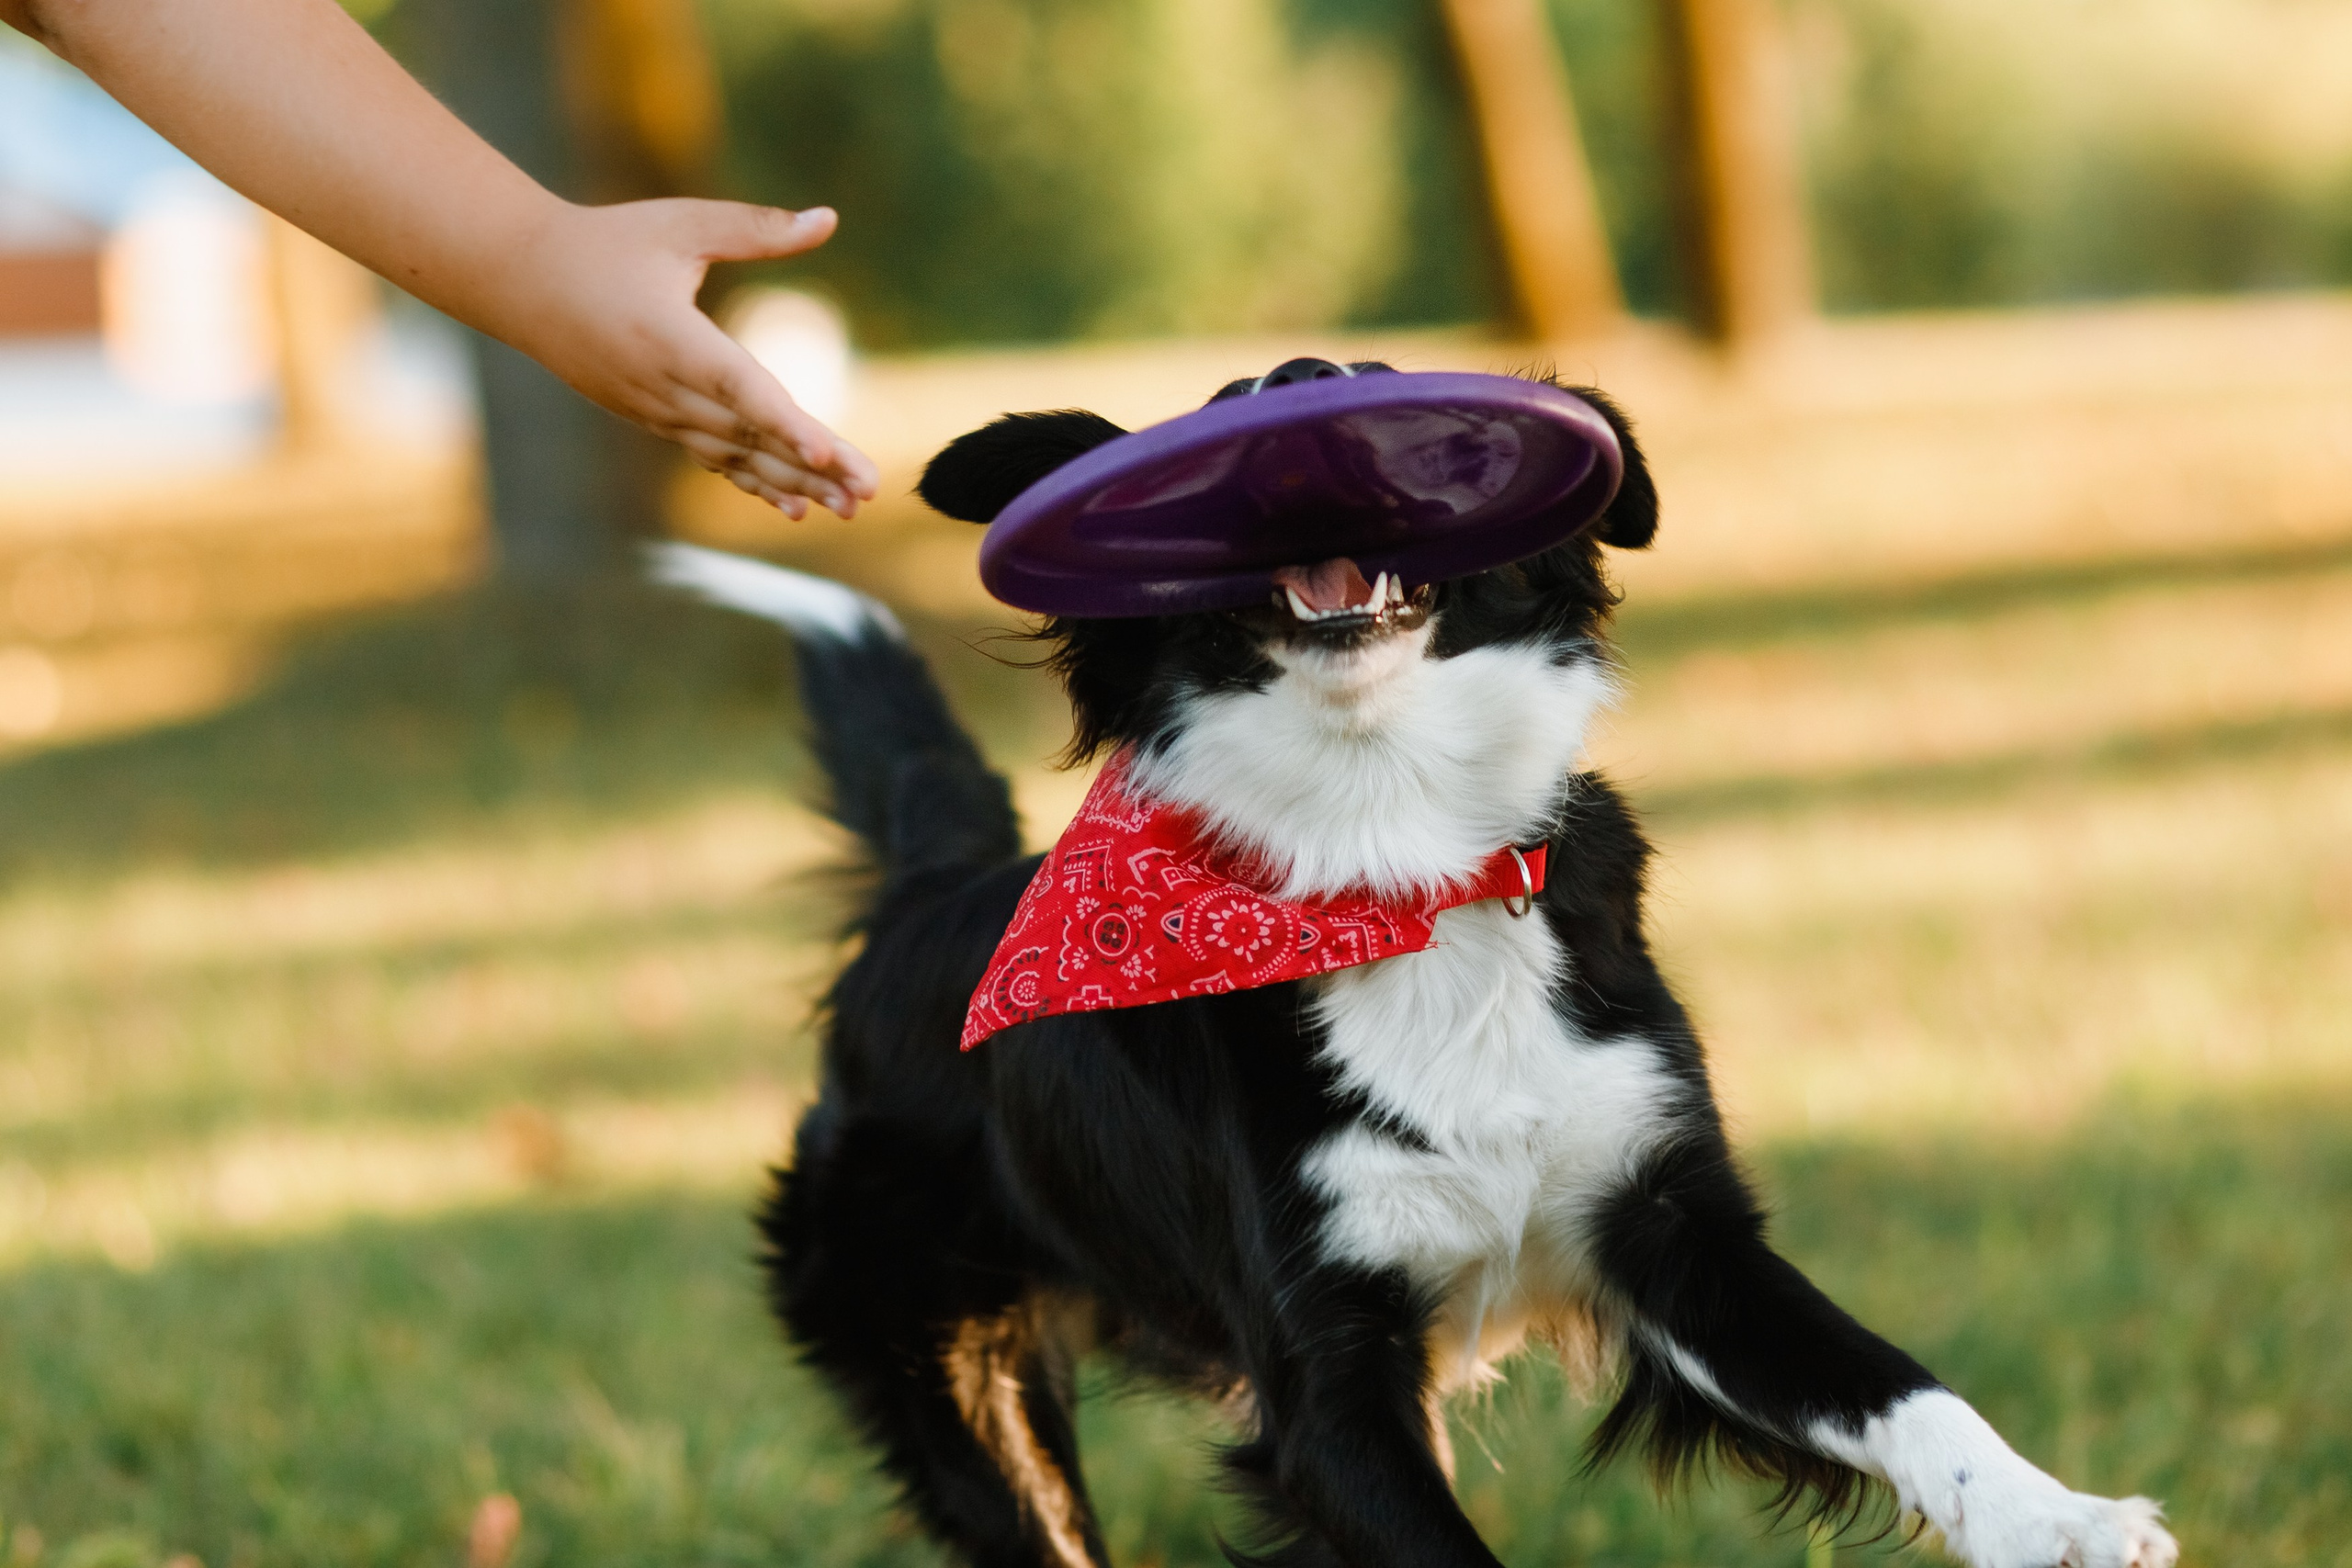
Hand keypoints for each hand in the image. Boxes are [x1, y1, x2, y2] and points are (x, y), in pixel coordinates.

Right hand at [502, 199, 879, 518]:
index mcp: (670, 336)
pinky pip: (709, 456)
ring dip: (791, 482)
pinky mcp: (650, 418)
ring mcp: (654, 410)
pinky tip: (793, 506)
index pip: (739, 387)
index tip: (828, 453)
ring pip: (732, 455)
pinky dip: (751, 481)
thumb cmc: (607, 241)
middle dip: (812, 467)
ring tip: (847, 509)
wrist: (520, 280)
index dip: (786, 423)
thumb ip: (756, 228)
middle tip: (869, 493)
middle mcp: (661, 386)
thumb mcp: (681, 223)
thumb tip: (829, 218)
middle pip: (747, 434)